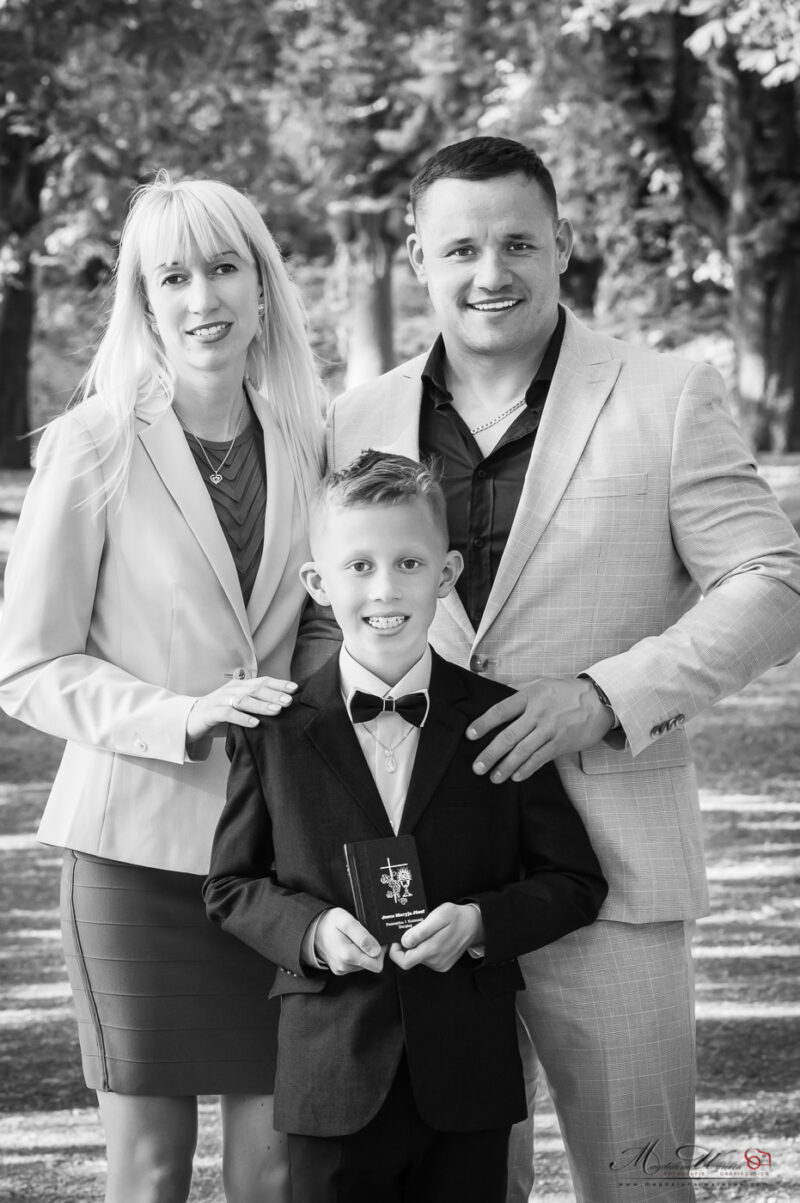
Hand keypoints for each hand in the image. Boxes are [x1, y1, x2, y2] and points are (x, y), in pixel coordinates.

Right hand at [186, 675, 296, 742]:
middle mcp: (232, 690)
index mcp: (240, 686)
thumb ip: (256, 704)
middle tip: (289, 701)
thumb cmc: (220, 713)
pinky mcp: (212, 713)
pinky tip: (254, 723)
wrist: (190, 719)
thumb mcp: (240, 706)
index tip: (295, 689)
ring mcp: (221, 700)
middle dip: (274, 694)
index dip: (279, 684)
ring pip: (243, 700)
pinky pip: (228, 714)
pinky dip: (242, 718)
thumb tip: (282, 707)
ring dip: (261, 705)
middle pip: (255, 689)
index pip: (262, 681)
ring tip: (276, 710)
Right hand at [315, 908, 385, 975]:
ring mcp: (342, 969)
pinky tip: (350, 944)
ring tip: (356, 938)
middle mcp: (345, 966)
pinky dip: (357, 955)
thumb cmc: (329, 922)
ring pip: (364, 965)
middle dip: (374, 951)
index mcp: (348, 955)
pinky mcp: (339, 970)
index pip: (377, 964)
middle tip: (367, 935)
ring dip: (364, 952)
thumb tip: (377, 951)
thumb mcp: (346, 921)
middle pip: (372, 964)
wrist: (311, 929)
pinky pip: (356, 965)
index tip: (379, 938)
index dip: (382, 951)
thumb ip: (362, 936)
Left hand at [388, 903, 482, 972]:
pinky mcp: (443, 964)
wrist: (474, 925)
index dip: (395, 952)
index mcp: (432, 950)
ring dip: (418, 946)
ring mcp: (439, 964)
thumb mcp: (439, 916)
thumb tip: (404, 942)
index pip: (404, 962)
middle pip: (410, 960)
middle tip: (411, 931)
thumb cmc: (456, 917)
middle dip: (406, 947)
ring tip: (426, 932)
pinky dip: (425, 949)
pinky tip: (433, 938)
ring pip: (418, 958)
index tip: (396, 939)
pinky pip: (427, 959)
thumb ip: (421, 931)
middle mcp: (435, 961)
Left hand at [465, 676, 613, 782]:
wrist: (600, 700)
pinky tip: (516, 777)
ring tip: (493, 777)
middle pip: (508, 736)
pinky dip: (527, 769)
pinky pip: (540, 758)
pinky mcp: (561, 743)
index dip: (483, 724)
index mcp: (529, 696)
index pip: (500, 710)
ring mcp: (550, 729)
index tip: (470, 735)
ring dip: (506, 766)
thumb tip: (496, 690)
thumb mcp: (542, 683)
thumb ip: (519, 690)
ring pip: (522, 751)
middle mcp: (537, 713)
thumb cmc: (567, 693)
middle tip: (477, 766)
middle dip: (490, 753)